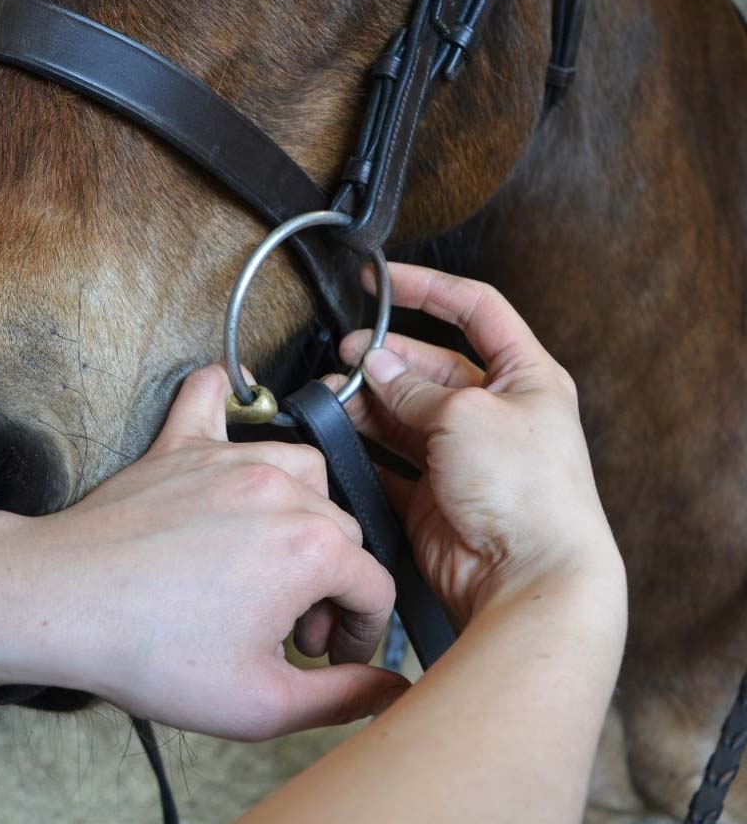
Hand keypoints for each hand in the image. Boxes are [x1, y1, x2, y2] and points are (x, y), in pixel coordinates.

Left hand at [0, 365, 405, 739]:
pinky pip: (212, 396)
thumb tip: (390, 688)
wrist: (62, 604)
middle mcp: (279, 491)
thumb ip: (342, 698)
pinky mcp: (181, 446)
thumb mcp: (260, 704)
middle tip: (291, 627)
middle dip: (331, 584)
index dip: (363, 630)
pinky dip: (230, 394)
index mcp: (309, 550)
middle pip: (343, 529)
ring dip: (306, 511)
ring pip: (303, 466)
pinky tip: (237, 399)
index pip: (374, 585)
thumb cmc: (150, 652)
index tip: (332, 653)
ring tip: (277, 554)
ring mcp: (228, 460)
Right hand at [339, 264, 623, 625]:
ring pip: (402, 412)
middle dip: (384, 357)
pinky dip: (363, 449)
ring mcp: (461, 454)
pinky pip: (389, 461)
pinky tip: (341, 439)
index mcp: (524, 377)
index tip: (380, 280)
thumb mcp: (467, 415)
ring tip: (334, 397)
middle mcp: (493, 413)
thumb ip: (414, 388)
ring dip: (367, 402)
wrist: (526, 579)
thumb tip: (377, 366)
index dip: (427, 287)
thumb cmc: (527, 494)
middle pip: (427, 366)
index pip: (475, 309)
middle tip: (346, 358)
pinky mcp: (433, 493)